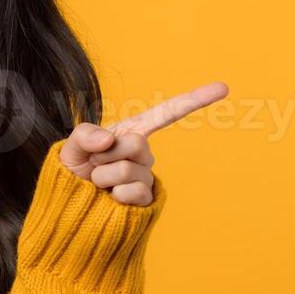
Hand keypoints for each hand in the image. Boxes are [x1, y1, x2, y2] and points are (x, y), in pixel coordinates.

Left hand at [58, 82, 229, 205]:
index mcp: (130, 132)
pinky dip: (114, 195)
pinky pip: (135, 193)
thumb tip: (109, 140)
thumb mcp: (71, 147)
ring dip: (104, 177)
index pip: (166, 113)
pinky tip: (110, 198)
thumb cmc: (74, 172)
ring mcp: (146, 176)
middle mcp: (143, 153)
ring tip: (99, 184)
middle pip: (136, 144)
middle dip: (106, 154)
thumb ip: (84, 134)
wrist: (73, 206)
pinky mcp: (147, 199)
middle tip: (94, 165)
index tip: (223, 87)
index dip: (194, 100)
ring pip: (129, 171)